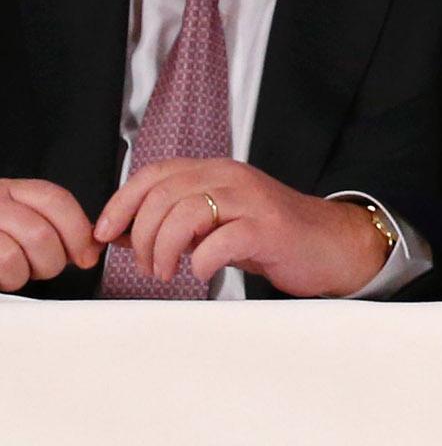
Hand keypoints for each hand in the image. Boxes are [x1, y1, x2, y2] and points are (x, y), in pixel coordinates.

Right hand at [0, 179, 99, 290]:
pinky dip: (5, 280)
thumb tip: (91, 244)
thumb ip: (51, 223)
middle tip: (44, 268)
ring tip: (16, 272)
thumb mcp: (16, 216)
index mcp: (9, 190)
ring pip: (13, 256)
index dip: (78, 230)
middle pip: (40, 234)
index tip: (88, 254)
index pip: (55, 200)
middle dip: (52, 261)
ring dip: (23, 275)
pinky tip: (1, 276)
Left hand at [93, 158, 389, 296]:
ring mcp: (252, 201)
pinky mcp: (269, 229)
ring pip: (186, 213)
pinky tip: (203, 272)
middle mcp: (232, 178)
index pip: (154, 174)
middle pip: (163, 195)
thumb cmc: (271, 235)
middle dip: (142, 237)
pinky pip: (222, 241)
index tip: (105, 234)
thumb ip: (175, 221)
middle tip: (148, 266)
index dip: (121, 204)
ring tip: (169, 273)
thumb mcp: (217, 221)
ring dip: (164, 250)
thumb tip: (121, 232)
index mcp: (216, 172)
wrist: (332, 244)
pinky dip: (202, 262)